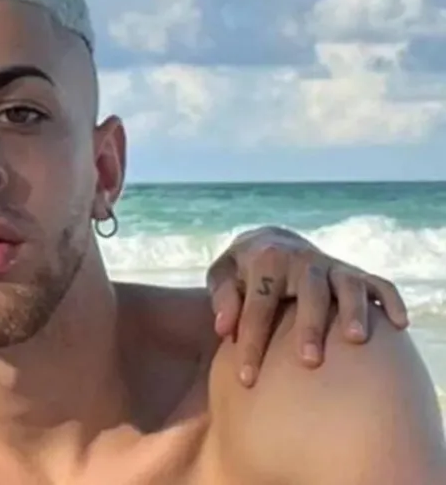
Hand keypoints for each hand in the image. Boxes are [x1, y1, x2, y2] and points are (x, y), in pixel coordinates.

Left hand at [205, 225, 408, 386]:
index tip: (246, 378)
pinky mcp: (356, 274)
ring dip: (353, 311)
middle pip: (309, 294)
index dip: (251, 343)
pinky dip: (390, 300)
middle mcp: (303, 262)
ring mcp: (333, 267)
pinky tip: (399, 324)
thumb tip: (223, 328)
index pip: (258, 306)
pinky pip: (379, 285)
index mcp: (266, 261)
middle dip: (309, 326)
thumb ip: (222, 297)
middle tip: (308, 361)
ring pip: (348, 287)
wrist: (272, 243)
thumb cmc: (242, 271)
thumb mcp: (223, 274)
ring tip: (355, 340)